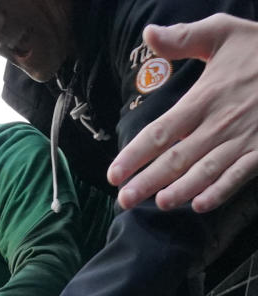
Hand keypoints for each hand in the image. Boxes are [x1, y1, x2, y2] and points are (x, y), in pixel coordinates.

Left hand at [109, 17, 257, 212]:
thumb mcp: (223, 33)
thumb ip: (184, 37)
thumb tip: (149, 33)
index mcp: (204, 97)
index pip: (161, 131)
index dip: (135, 155)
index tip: (113, 174)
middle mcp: (219, 123)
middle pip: (177, 158)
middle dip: (148, 181)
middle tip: (124, 201)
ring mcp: (241, 139)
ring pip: (205, 171)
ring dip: (181, 191)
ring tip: (158, 205)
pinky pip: (237, 175)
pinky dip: (220, 191)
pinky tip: (200, 205)